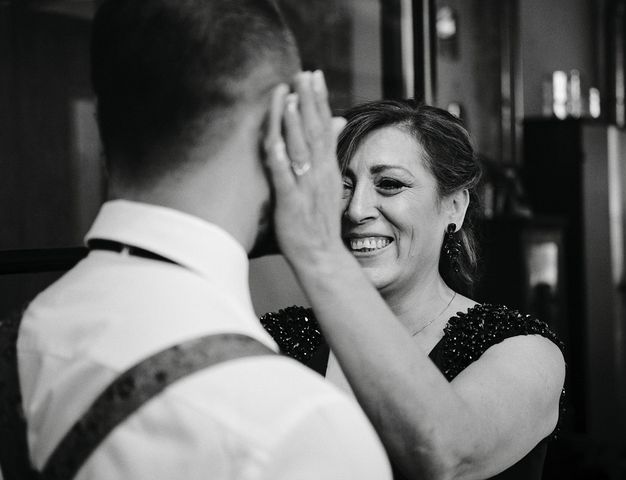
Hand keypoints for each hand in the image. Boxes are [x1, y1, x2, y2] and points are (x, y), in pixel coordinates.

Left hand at [262, 71, 347, 267]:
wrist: (323, 257)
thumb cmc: (320, 222)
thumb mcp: (329, 184)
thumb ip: (328, 154)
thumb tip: (336, 124)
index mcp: (327, 169)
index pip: (324, 128)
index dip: (319, 101)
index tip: (315, 75)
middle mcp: (319, 175)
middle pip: (314, 132)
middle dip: (309, 101)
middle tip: (304, 74)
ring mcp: (305, 189)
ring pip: (300, 151)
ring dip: (295, 123)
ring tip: (291, 96)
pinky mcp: (290, 205)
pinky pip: (284, 178)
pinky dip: (278, 159)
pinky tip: (273, 141)